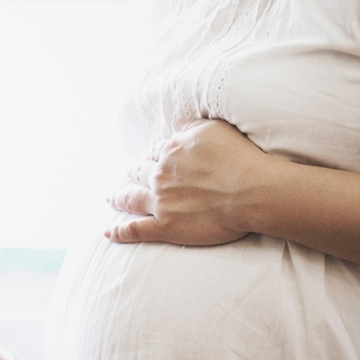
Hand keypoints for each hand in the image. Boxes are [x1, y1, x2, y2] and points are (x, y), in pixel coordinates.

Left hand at [106, 119, 267, 245]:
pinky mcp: (165, 226)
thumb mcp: (215, 128)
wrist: (251, 191)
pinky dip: (119, 231)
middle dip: (133, 173)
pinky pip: (135, 229)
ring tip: (111, 198)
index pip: (155, 152)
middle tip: (128, 175)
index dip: (153, 155)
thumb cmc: (239, 158)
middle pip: (139, 172)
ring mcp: (160, 202)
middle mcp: (161, 174)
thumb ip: (192, 127)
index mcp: (171, 151)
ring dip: (118, 197)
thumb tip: (180, 129)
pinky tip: (108, 232)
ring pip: (130, 198)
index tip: (151, 159)